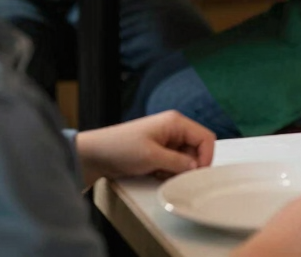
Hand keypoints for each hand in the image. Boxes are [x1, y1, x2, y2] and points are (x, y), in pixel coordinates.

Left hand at [76, 111, 213, 187]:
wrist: (94, 154)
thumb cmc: (121, 148)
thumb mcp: (152, 157)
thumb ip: (178, 162)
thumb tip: (196, 168)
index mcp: (176, 122)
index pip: (205, 137)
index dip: (206, 156)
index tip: (198, 175)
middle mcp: (174, 128)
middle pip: (196, 148)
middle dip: (189, 165)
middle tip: (178, 178)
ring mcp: (166, 139)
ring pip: (185, 157)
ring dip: (177, 169)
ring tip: (161, 174)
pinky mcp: (157, 149)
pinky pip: (173, 161)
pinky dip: (168, 170)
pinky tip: (155, 173)